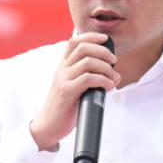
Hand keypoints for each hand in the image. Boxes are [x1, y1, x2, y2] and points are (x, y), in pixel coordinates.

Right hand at [29, 33, 119, 151]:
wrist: (48, 126)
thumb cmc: (65, 108)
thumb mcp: (75, 87)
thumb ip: (90, 78)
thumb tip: (114, 76)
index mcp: (64, 66)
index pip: (74, 41)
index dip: (90, 36)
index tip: (105, 39)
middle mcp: (62, 69)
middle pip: (83, 48)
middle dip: (103, 51)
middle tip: (114, 62)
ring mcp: (63, 80)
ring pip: (87, 62)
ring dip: (106, 68)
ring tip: (113, 78)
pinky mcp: (66, 92)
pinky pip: (87, 79)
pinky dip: (103, 80)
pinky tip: (108, 86)